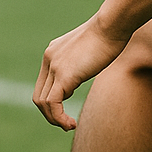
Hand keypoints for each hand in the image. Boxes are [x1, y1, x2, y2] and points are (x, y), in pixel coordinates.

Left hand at [33, 16, 129, 130]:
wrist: (112, 25)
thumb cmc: (110, 34)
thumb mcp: (90, 49)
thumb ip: (82, 61)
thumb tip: (84, 72)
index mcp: (53, 53)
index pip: (44, 84)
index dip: (52, 102)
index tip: (67, 110)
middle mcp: (49, 59)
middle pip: (39, 95)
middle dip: (50, 114)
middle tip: (66, 123)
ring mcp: (54, 66)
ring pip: (42, 103)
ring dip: (54, 119)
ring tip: (69, 126)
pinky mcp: (63, 75)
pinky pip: (52, 104)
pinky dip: (59, 118)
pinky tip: (71, 124)